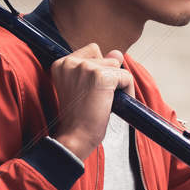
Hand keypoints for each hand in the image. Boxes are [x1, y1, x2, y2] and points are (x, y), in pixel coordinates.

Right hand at [49, 43, 135, 160]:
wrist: (75, 138)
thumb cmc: (77, 119)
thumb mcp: (84, 88)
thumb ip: (99, 66)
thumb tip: (118, 53)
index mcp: (62, 64)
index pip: (92, 51)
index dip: (98, 70)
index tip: (92, 90)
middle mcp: (71, 62)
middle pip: (106, 57)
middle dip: (107, 76)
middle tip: (96, 99)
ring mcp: (86, 68)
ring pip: (116, 66)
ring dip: (116, 84)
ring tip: (103, 103)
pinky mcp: (101, 77)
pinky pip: (126, 77)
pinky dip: (127, 92)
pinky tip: (114, 106)